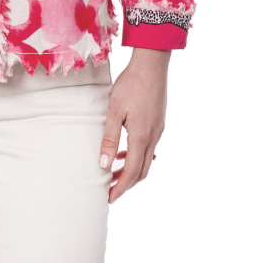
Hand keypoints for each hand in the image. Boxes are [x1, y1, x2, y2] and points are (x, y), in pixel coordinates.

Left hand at [99, 47, 169, 203]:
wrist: (152, 64)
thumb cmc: (131, 84)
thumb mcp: (114, 110)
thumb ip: (110, 138)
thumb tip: (104, 165)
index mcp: (142, 136)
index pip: (132, 172)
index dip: (120, 188)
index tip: (109, 198)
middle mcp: (153, 137)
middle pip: (142, 171)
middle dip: (126, 183)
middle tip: (110, 190)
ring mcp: (159, 130)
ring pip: (147, 160)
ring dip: (132, 170)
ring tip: (114, 172)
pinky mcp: (159, 122)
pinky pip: (149, 148)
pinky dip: (137, 155)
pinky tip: (125, 150)